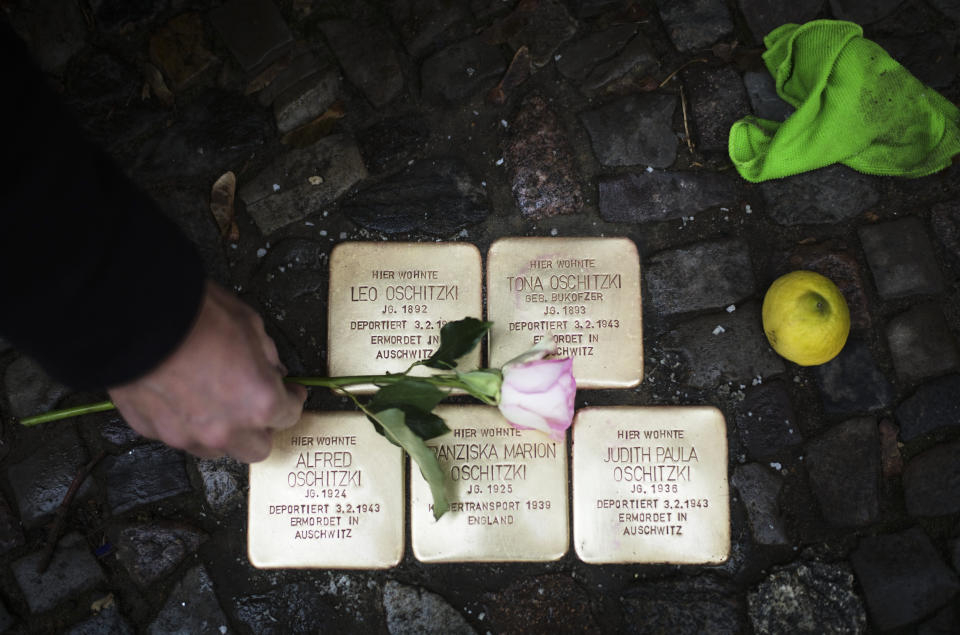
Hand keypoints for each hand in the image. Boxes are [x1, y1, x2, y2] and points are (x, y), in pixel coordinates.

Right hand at [108, 281, 306, 461]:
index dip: (292, 401)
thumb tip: (270, 369)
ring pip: (216, 450)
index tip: (290, 392)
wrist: (135, 317)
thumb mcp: (250, 324)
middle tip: (257, 405)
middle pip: (256, 448)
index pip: (289, 416)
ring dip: (224, 433)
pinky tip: (182, 399)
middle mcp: (226, 429)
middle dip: (261, 428)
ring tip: (217, 404)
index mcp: (260, 402)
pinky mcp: (152, 432)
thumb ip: (266, 355)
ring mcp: (186, 436)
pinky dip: (185, 424)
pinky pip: (178, 436)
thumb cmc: (196, 316)